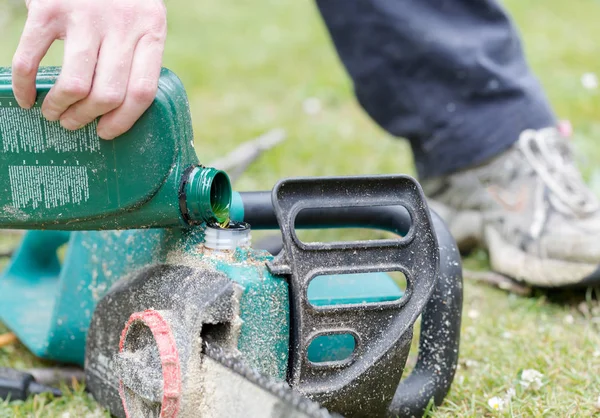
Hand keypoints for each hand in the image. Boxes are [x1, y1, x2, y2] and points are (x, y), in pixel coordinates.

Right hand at [12, 0, 166, 138]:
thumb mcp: (142, 20)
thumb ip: (138, 54)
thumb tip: (120, 109)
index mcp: (151, 30)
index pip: (142, 91)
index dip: (123, 121)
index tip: (106, 132)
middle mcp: (122, 25)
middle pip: (109, 95)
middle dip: (87, 118)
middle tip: (74, 123)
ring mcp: (85, 16)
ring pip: (76, 85)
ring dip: (61, 108)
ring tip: (54, 112)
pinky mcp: (49, 7)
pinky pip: (32, 59)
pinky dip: (24, 86)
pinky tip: (25, 97)